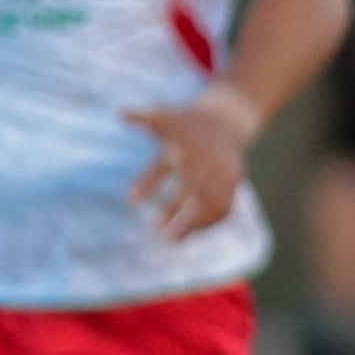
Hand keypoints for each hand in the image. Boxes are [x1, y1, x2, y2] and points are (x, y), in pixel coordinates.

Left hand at [124, 84, 262, 239]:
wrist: (226, 123)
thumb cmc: (187, 123)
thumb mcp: (166, 116)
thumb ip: (144, 117)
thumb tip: (120, 112)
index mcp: (191, 145)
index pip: (169, 165)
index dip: (149, 182)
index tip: (131, 202)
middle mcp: (210, 162)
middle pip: (195, 190)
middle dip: (176, 209)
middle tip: (157, 230)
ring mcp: (225, 174)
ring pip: (213, 203)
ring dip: (194, 223)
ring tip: (173, 241)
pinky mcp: (234, 184)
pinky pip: (225, 208)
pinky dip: (209, 223)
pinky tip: (192, 234)